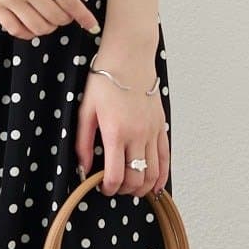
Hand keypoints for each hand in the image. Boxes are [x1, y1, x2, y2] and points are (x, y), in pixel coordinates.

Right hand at [0, 0, 99, 41]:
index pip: (69, 0)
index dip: (83, 16)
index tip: (92, 26)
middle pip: (56, 16)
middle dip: (67, 19)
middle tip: (67, 14)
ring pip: (38, 26)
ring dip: (49, 27)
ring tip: (50, 19)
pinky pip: (16, 29)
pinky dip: (28, 32)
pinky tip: (33, 25)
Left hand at [74, 49, 168, 195]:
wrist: (129, 58)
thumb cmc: (105, 81)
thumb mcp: (85, 111)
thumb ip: (83, 143)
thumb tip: (83, 168)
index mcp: (116, 133)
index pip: (116, 175)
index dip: (108, 189)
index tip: (102, 188)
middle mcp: (137, 135)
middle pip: (136, 178)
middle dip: (125, 190)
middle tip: (115, 188)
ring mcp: (152, 132)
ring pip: (154, 172)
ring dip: (143, 187)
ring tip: (132, 188)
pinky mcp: (161, 126)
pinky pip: (166, 157)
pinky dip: (162, 174)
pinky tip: (155, 184)